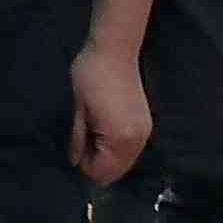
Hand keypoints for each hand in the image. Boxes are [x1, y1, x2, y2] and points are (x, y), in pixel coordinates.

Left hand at [69, 39, 150, 185]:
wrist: (116, 50)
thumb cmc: (91, 76)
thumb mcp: (78, 109)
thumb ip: (78, 139)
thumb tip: (75, 162)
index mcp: (119, 139)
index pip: (102, 172)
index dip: (85, 165)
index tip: (77, 146)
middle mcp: (137, 141)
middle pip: (117, 172)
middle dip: (98, 163)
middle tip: (84, 139)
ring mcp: (145, 132)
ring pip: (126, 162)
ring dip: (109, 157)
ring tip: (94, 132)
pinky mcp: (147, 123)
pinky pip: (132, 150)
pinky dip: (119, 148)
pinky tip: (106, 129)